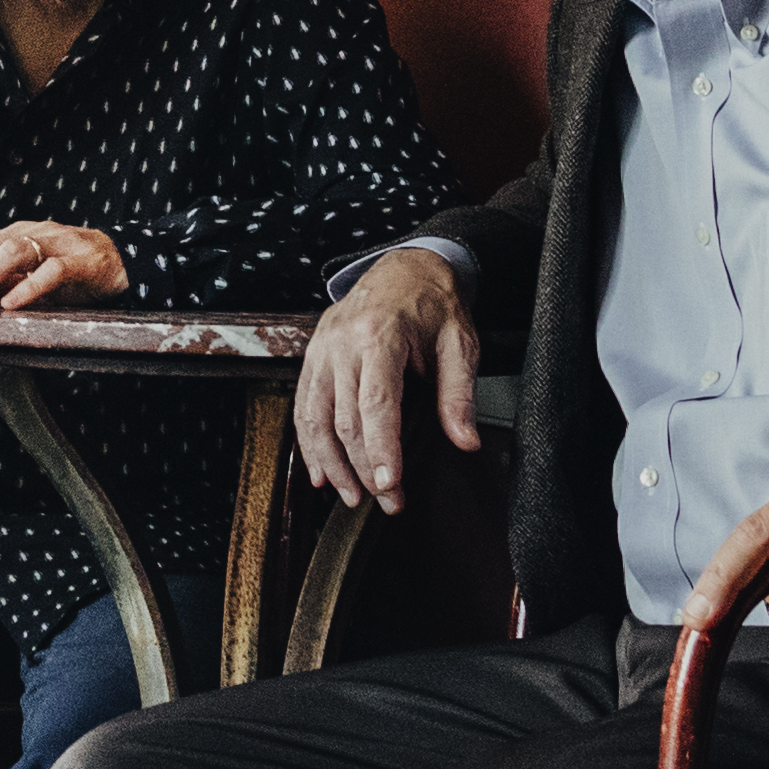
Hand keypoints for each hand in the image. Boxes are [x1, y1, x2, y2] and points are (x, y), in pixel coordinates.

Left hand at [0, 223, 127, 312]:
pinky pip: (53, 270)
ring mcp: (56, 243)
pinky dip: (31, 285)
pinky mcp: (82, 260)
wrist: (125, 261)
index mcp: (14, 235)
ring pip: (12, 253)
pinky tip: (11, 302)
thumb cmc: (72, 273)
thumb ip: (2, 283)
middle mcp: (30, 233)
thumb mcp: (31, 277)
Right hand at [290, 247, 480, 513]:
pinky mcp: (312, 356)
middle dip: (363, 467)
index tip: (390, 484)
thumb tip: (465, 440)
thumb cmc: (433, 304)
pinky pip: (303, 405)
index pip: (377, 402)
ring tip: (351, 496)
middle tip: (386, 502)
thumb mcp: (459, 343)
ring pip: (315, 416)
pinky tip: (320, 471)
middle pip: (345, 418)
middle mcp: (343, 343)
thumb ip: (458, 394)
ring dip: (331, 462)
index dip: (381, 448)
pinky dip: (308, 443)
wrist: (404, 267)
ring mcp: (322, 349)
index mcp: (381, 335)